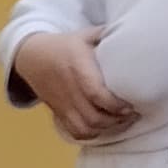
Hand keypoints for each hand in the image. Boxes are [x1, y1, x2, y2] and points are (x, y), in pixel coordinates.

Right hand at [13, 29, 138, 142]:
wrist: (32, 57)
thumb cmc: (66, 45)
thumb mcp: (84, 35)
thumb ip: (106, 34)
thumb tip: (135, 32)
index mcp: (77, 67)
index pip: (96, 94)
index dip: (115, 105)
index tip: (131, 105)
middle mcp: (69, 88)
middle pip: (93, 116)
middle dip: (117, 120)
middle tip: (133, 115)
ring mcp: (62, 103)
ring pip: (85, 128)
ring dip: (106, 129)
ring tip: (122, 122)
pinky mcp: (58, 112)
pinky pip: (75, 132)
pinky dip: (91, 135)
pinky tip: (104, 127)